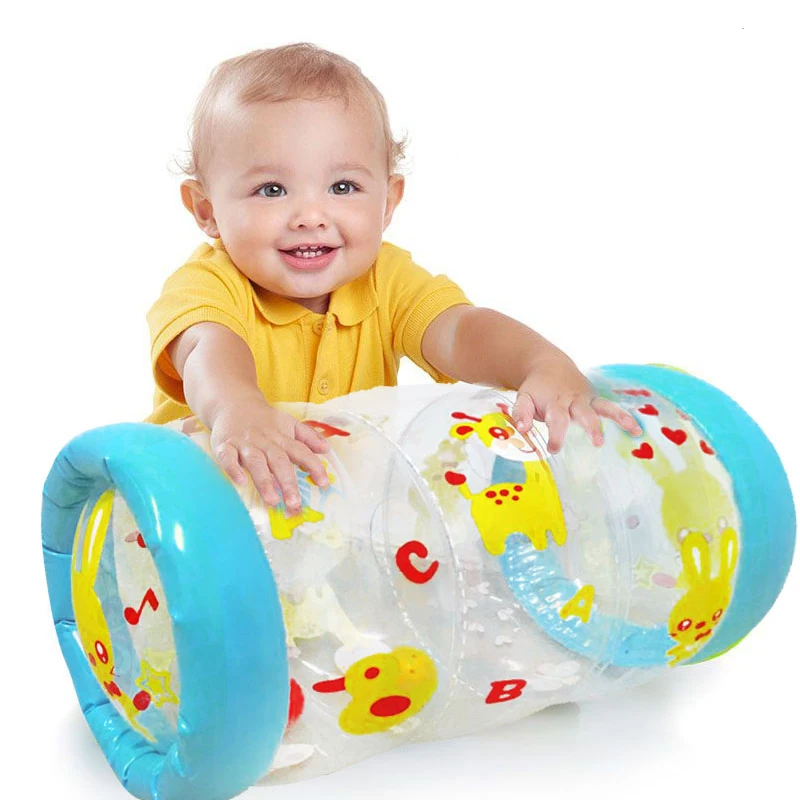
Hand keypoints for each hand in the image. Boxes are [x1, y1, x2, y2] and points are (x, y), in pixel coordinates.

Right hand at [209, 393, 329, 514]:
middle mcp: (266, 442)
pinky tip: (240, 481)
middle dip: (288, 483)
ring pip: (256, 463)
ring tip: (272, 500)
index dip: (313, 467)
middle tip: (295, 503)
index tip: (323, 484)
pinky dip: (233, 469)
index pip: (301, 452)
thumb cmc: (264, 420)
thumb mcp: (289, 423)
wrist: (234, 402)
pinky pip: (228, 457)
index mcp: (282, 438)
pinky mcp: (225, 445)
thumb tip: (327, 449)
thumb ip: (308, 437)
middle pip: (279, 462)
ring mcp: (245, 444)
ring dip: (264, 481)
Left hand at [511, 358, 641, 453]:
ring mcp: (586, 399)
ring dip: (617, 417)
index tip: (554, 449)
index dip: (556, 434)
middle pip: (583, 414)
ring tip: (632, 429)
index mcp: (554, 402)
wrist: (548, 366)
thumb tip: (522, 429)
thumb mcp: (524, 398)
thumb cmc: (536, 389)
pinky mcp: (595, 399)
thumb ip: (522, 413)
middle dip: (591, 427)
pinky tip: (637, 429)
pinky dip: (624, 416)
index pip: (556, 420)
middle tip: (598, 443)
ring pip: (603, 407)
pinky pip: (611, 407)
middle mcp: (573, 400)